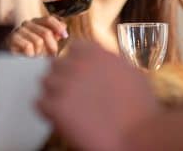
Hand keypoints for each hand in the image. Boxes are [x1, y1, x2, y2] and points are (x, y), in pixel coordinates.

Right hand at [8, 16, 67, 55]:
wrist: (14, 60)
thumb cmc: (32, 52)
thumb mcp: (46, 44)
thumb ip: (54, 35)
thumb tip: (64, 26)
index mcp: (36, 22)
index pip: (49, 19)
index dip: (58, 27)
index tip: (65, 36)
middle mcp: (27, 23)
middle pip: (46, 32)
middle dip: (51, 46)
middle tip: (50, 54)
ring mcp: (19, 30)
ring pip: (38, 41)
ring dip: (39, 52)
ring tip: (36, 55)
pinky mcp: (12, 38)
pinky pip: (28, 46)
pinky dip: (30, 54)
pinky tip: (28, 56)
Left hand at [37, 41, 159, 150]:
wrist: (141, 135)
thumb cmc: (143, 108)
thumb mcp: (129, 71)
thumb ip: (108, 62)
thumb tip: (100, 62)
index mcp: (94, 52)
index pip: (74, 48)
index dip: (77, 62)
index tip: (82, 75)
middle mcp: (76, 63)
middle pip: (56, 64)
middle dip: (64, 77)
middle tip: (75, 95)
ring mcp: (64, 84)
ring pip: (46, 82)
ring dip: (55, 93)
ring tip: (70, 109)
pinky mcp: (56, 106)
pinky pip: (40, 103)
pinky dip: (49, 112)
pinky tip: (64, 120)